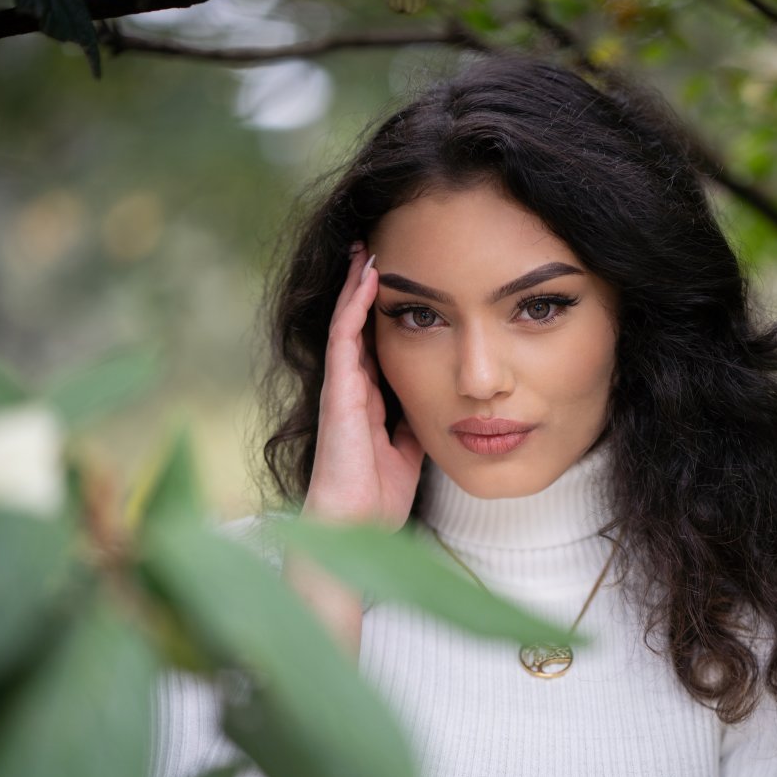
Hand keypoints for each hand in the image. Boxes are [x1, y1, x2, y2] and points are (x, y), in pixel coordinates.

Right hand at [301, 244, 424, 532]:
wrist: (354, 527)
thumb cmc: (377, 498)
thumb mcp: (410, 451)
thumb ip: (416, 424)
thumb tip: (439, 405)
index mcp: (368, 401)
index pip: (375, 344)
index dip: (384, 313)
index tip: (401, 281)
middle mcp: (351, 388)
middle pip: (357, 325)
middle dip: (365, 289)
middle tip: (375, 248)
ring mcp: (341, 387)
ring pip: (347, 323)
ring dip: (357, 286)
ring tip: (367, 249)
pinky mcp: (338, 392)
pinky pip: (345, 339)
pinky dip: (356, 306)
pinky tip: (368, 278)